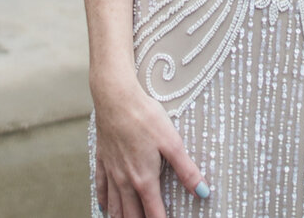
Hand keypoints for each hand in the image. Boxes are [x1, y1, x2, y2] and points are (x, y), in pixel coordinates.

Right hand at [93, 76, 206, 217]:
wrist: (115, 98)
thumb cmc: (145, 117)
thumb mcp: (172, 143)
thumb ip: (187, 171)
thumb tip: (203, 192)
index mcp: (144, 179)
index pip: (154, 214)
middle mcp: (125, 180)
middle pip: (131, 215)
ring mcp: (111, 171)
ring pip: (114, 206)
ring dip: (121, 217)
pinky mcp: (102, 159)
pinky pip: (101, 186)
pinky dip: (104, 200)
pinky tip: (104, 207)